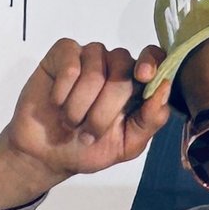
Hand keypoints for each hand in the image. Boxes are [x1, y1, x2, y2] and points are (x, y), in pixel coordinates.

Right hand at [0, 38, 172, 208]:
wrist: (45, 156)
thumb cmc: (87, 150)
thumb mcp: (126, 146)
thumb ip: (150, 121)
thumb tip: (163, 89)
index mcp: (135, 85)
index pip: (153, 58)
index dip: (150, 63)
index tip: (143, 76)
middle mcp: (115, 65)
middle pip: (122, 71)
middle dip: (103, 111)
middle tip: (88, 133)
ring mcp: (89, 56)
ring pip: (94, 70)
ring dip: (79, 107)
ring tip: (70, 121)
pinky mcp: (63, 53)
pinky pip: (70, 65)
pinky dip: (62, 92)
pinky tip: (56, 103)